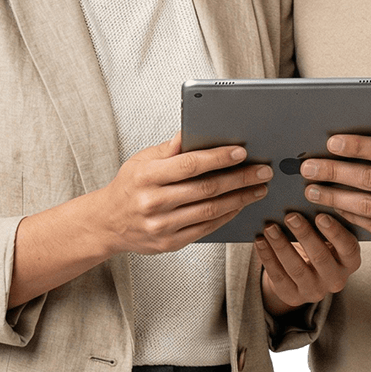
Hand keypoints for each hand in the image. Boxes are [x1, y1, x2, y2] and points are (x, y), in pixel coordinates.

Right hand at [9, 134, 272, 306]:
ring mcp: (161, 226)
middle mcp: (153, 202)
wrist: (107, 223)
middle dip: (239, 179)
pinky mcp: (169, 243)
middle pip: (206, 189)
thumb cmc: (130, 185)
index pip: (190, 165)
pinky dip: (226, 216)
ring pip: (210, 211)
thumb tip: (198, 128)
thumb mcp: (143, 159)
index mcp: (147, 175)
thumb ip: (172, 147)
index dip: (218, 158)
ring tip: (258, 188)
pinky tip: (240, 205)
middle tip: (263, 171)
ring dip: (240, 199)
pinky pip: (205, 228)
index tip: (242, 152)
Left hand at [256, 213, 360, 315]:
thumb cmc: (319, 244)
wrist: (305, 273)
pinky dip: (267, 257)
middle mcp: (336, 279)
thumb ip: (325, 223)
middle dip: (304, 235)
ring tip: (270, 228)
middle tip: (290, 216)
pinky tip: (260, 241)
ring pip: (297, 269)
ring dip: (281, 246)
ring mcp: (315, 291)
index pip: (348, 248)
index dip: (335, 233)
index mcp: (350, 261)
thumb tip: (310, 199)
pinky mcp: (293, 296)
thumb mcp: (328, 237)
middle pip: (320, 258)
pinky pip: (278, 276)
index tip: (320, 216)